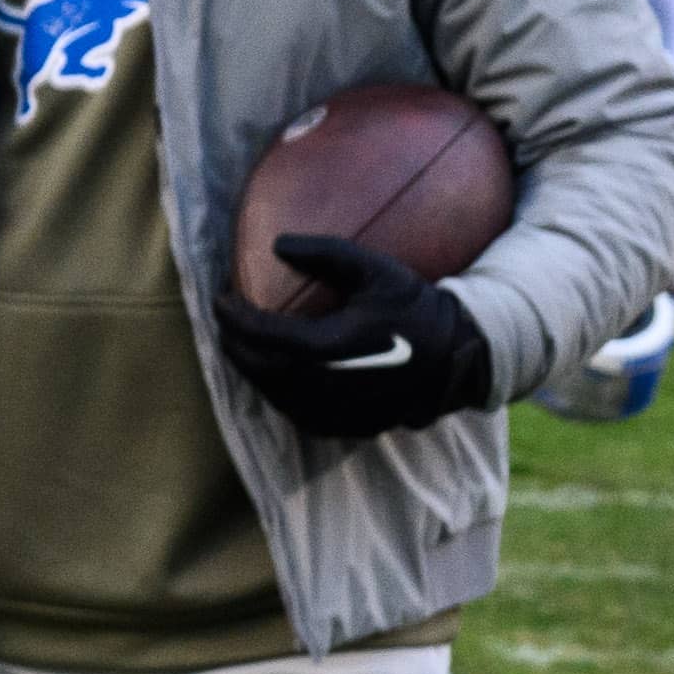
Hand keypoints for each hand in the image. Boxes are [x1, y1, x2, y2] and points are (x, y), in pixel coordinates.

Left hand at [209, 231, 497, 437]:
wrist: (454, 356)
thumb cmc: (412, 307)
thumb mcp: (374, 268)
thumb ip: (324, 252)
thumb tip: (277, 245)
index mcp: (330, 347)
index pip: (263, 335)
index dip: (234, 317)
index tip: (219, 298)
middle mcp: (326, 387)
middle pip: (258, 369)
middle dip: (233, 343)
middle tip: (223, 320)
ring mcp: (334, 413)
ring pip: (272, 394)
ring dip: (250, 368)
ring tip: (239, 341)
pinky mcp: (342, 428)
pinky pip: (293, 411)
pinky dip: (274, 389)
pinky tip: (270, 369)